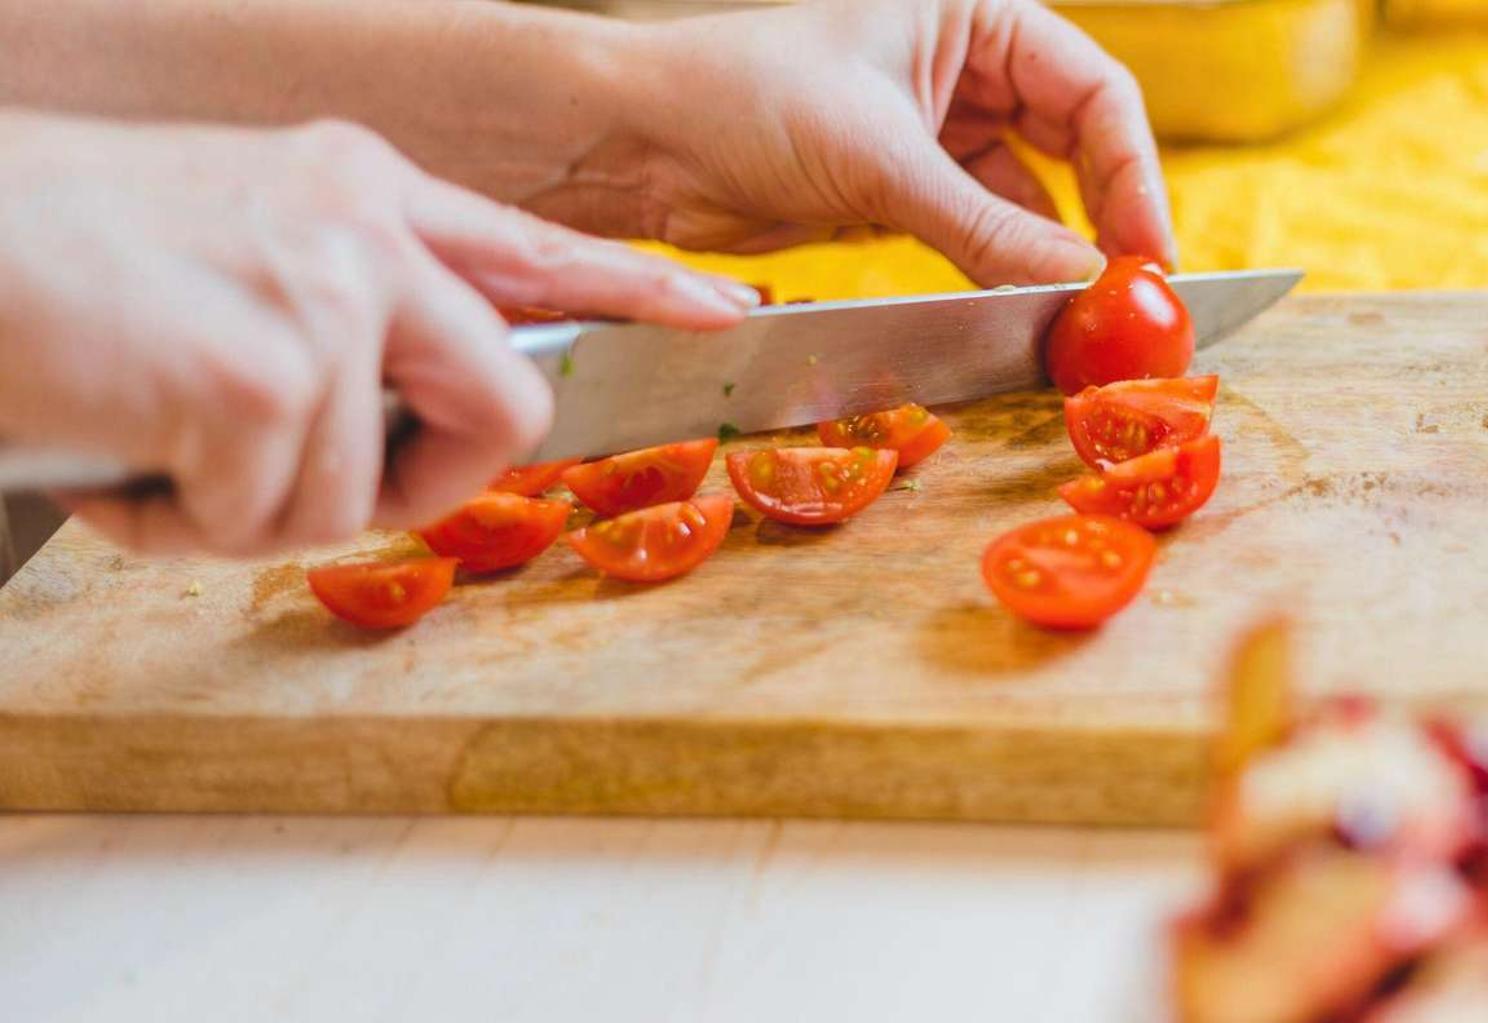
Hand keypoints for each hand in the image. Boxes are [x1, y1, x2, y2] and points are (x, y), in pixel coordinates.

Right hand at [0, 113, 758, 556]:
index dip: (635, 292)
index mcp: (356, 188)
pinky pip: (269, 520)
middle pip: (505, 398)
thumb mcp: (226, 249)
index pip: (534, 248)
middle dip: (419, 483)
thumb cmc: (46, 260)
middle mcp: (359, 224)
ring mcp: (323, 290)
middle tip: (294, 485)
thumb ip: (337, 308)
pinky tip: (117, 455)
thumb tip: (395, 413)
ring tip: (148, 443)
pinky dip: (181, 526)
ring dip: (243, 508)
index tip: (720, 313)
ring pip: (361, 492)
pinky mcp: (266, 370)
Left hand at [525, 0, 1176, 286]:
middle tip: (1136, 296)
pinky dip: (1003, 272)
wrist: (638, 146)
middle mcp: (964, 60)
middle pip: (1077, 144)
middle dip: (1106, 219)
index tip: (1152, 252)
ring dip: (1054, 257)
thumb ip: (989, 229)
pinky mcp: (905, 187)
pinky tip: (1025, 313)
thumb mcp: (879, 162)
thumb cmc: (742, 101)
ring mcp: (937, 127)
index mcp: (971, 9)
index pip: (1093, 89)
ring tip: (1082, 318)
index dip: (1133, 173)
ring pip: (1031, 198)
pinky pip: (981, 232)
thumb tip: (1084, 282)